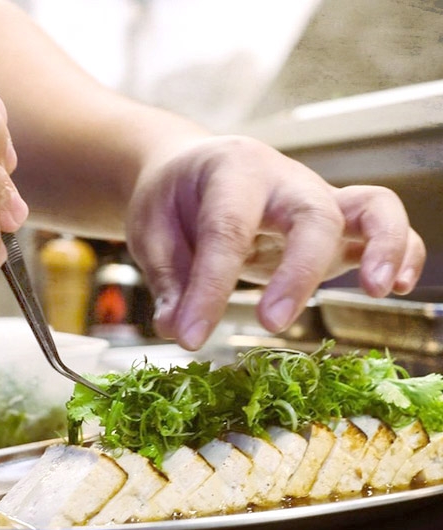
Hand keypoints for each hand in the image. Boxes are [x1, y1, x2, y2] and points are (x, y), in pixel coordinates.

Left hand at [126, 135, 425, 349]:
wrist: (191, 170)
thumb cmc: (174, 199)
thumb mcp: (152, 230)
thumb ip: (168, 280)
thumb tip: (175, 328)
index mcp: (232, 170)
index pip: (226, 231)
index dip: (209, 289)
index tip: (189, 335)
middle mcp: (284, 180)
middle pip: (311, 215)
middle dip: (297, 272)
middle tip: (269, 323)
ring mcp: (318, 199)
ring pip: (371, 207)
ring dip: (384, 245)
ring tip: (379, 290)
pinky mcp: (337, 225)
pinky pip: (383, 228)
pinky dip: (400, 252)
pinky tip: (395, 287)